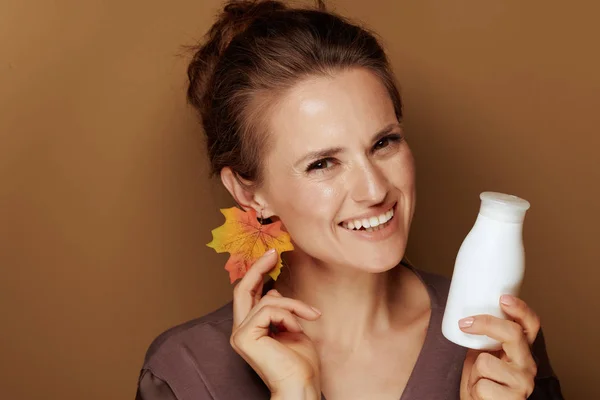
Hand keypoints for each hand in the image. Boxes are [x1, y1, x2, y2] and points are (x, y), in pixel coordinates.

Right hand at [230, 249, 321, 397]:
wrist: (301, 385)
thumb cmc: (300, 363)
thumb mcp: (292, 327)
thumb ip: (280, 310)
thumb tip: (273, 290)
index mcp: (250, 328)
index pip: (248, 294)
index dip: (257, 273)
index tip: (272, 256)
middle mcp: (240, 330)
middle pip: (242, 289)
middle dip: (258, 268)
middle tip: (273, 253)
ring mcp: (240, 334)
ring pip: (266, 300)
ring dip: (293, 305)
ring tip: (310, 316)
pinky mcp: (244, 336)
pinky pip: (269, 309)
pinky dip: (289, 314)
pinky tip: (297, 329)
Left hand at [459, 295, 539, 398]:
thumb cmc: (482, 378)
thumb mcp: (485, 352)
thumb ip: (486, 336)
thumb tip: (467, 309)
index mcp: (523, 349)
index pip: (530, 325)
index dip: (520, 309)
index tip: (503, 298)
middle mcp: (528, 364)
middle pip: (513, 334)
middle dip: (487, 324)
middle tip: (464, 323)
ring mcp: (522, 383)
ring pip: (486, 362)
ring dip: (474, 370)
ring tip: (479, 378)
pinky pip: (481, 385)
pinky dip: (474, 388)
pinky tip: (482, 393)